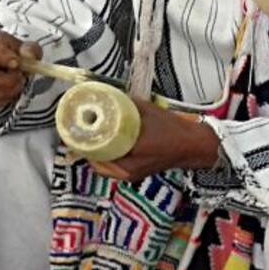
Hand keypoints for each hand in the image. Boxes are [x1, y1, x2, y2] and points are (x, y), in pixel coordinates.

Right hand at [0, 31, 41, 110]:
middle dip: (7, 81)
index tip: (16, 63)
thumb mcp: (27, 48)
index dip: (3, 57)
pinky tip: (9, 92)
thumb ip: (30, 49)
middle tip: (19, 78)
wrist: (8, 66)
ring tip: (17, 84)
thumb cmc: (15, 56)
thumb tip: (27, 54)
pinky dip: (4, 100)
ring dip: (8, 92)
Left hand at [90, 100, 220, 181]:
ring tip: (91, 135)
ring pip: (105, 166)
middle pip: (96, 163)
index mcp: (127, 161)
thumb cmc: (172, 129)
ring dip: (97, 152)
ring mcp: (131, 175)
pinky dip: (108, 156)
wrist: (194, 144)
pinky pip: (114, 166)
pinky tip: (107, 142)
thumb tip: (109, 94)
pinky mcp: (136, 172)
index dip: (82, 144)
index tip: (74, 131)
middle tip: (81, 131)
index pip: (95, 156)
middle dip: (87, 148)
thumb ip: (127, 105)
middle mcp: (126, 173)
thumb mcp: (147, 112)